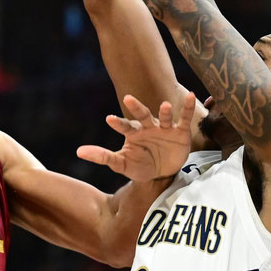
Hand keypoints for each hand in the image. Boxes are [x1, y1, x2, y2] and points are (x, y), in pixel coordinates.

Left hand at [77, 94, 197, 182]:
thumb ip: (102, 156)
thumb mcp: (121, 164)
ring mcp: (164, 128)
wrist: (162, 175)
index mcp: (134, 133)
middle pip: (142, 115)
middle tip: (128, 99)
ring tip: (165, 105)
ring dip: (164, 112)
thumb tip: (78, 151)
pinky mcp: (180, 132)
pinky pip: (184, 118)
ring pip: (163, 117)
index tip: (109, 119)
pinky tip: (192, 96)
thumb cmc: (140, 166)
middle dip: (136, 108)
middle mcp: (148, 127)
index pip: (124, 126)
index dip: (117, 123)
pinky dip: (187, 108)